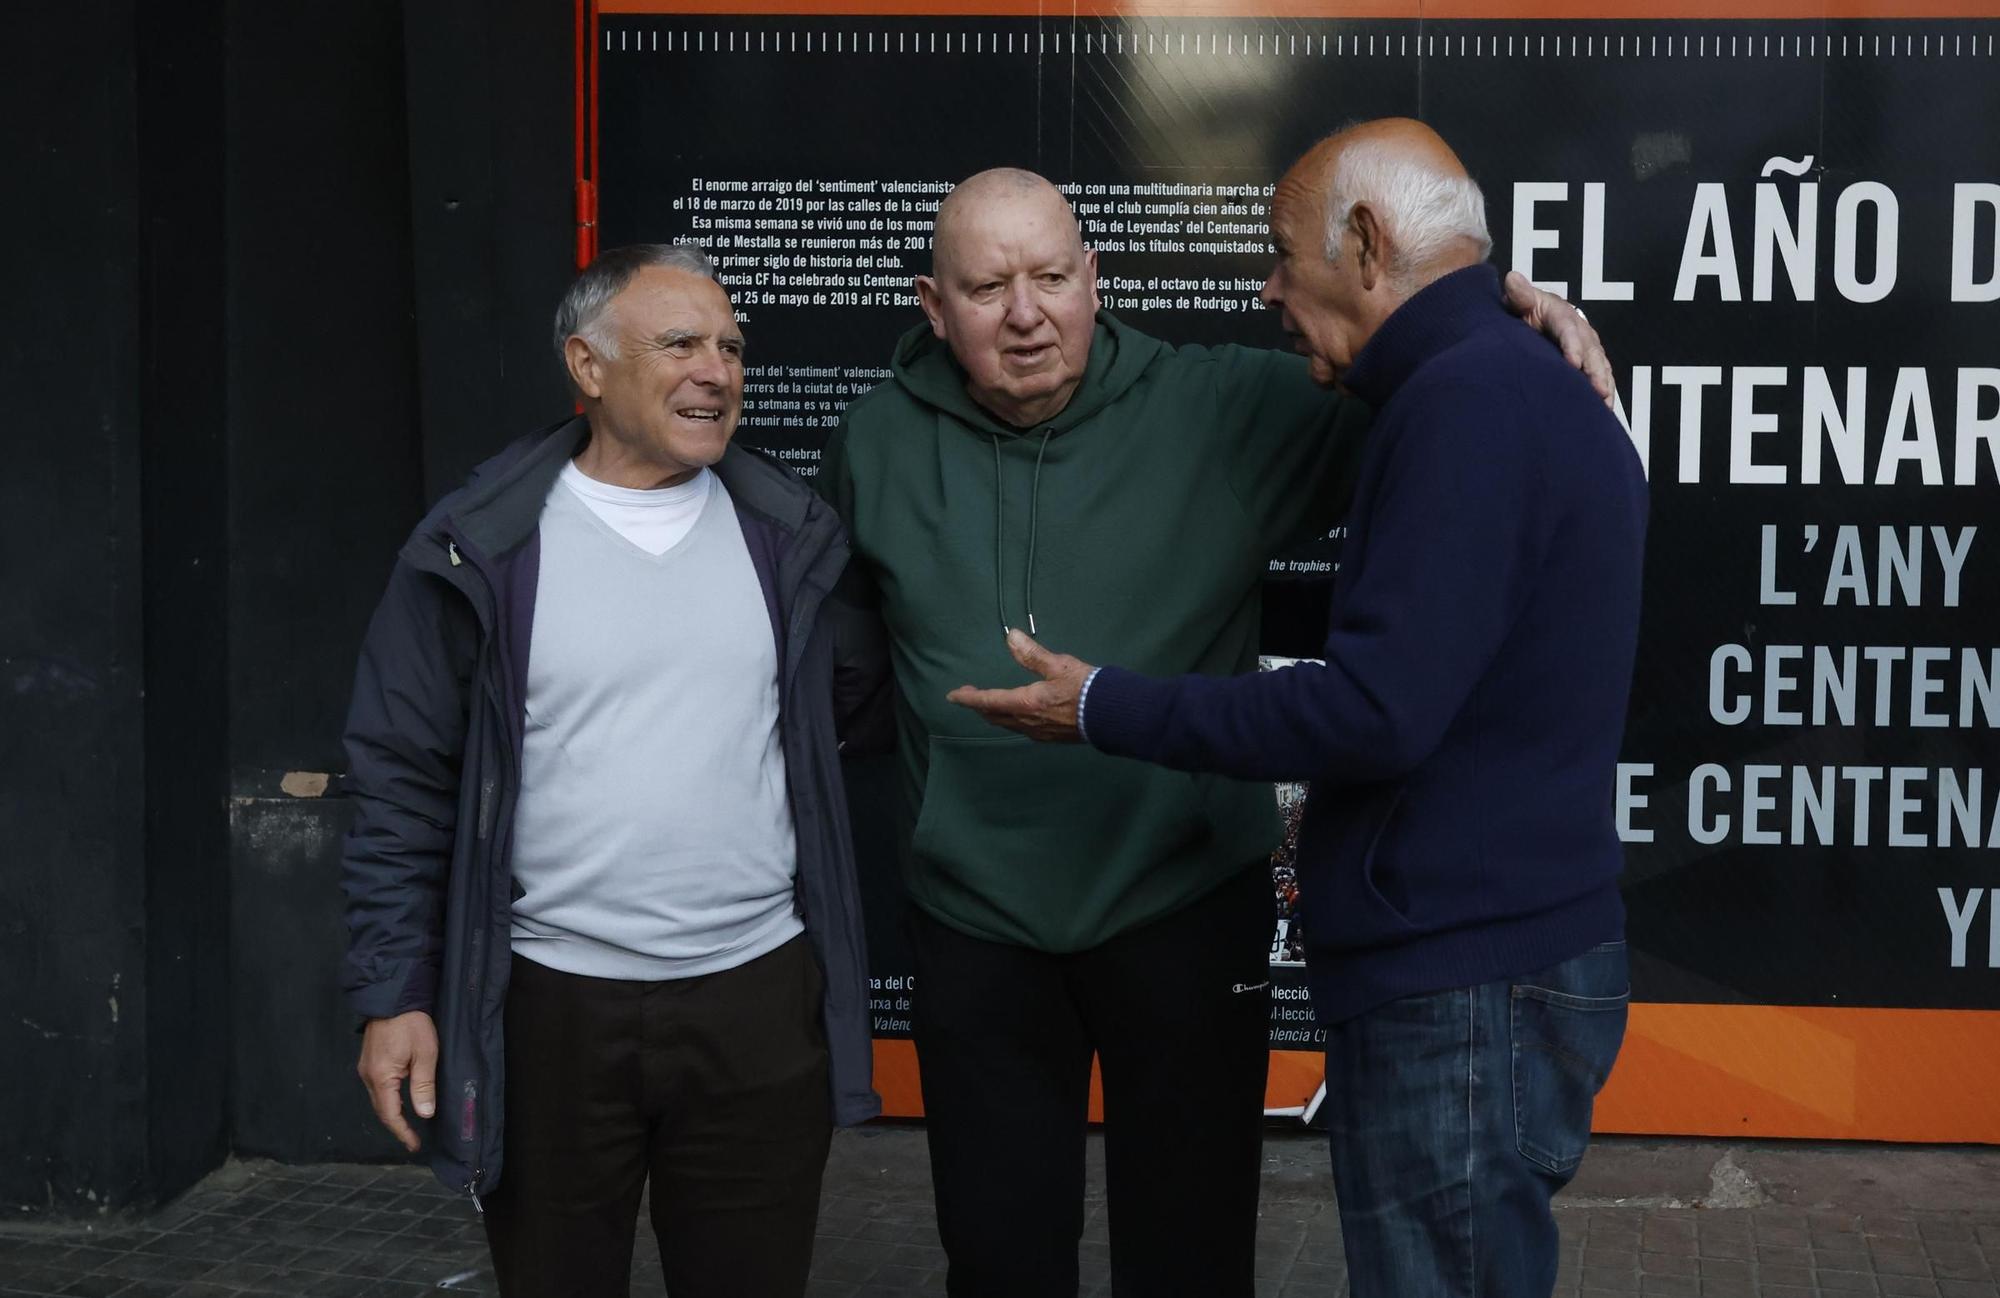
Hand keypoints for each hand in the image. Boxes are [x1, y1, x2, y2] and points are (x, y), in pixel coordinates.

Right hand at [357, 1010, 437, 1152]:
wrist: (393, 996)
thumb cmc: (411, 1023)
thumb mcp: (425, 1054)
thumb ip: (423, 1086)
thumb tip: (424, 1114)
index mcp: (381, 1077)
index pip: (391, 1114)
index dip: (403, 1132)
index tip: (414, 1145)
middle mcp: (368, 1076)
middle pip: (381, 1109)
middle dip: (397, 1126)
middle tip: (413, 1139)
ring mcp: (366, 1068)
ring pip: (378, 1099)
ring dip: (392, 1112)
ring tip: (409, 1124)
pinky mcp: (369, 1060)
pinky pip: (378, 1087)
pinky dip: (388, 1099)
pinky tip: (400, 1100)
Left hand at [946, 629, 1094, 743]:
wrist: (1113, 715)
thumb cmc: (1086, 688)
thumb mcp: (1059, 665)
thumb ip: (1033, 653)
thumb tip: (1011, 636)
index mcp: (1025, 703)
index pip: (987, 701)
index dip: (968, 698)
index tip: (952, 696)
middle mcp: (1028, 722)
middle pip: (995, 716)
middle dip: (980, 706)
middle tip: (969, 695)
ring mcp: (1040, 733)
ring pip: (1009, 724)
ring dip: (995, 713)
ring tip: (990, 703)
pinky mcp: (1052, 737)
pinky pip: (1023, 729)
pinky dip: (1012, 719)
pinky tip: (1019, 714)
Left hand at [1501, 270, 1615, 407]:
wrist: (1535, 315)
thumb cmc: (1527, 310)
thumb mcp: (1522, 301)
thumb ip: (1520, 295)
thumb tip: (1512, 278)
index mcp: (1563, 316)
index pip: (1569, 330)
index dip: (1573, 346)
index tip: (1572, 363)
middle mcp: (1581, 331)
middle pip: (1592, 352)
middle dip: (1595, 371)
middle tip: (1597, 390)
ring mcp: (1589, 347)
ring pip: (1601, 366)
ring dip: (1604, 384)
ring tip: (1605, 403)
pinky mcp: (1591, 362)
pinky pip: (1602, 377)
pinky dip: (1605, 393)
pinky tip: (1606, 410)